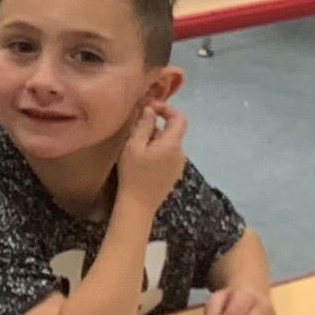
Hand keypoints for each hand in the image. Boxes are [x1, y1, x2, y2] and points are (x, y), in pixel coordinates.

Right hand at [110, 95, 189, 217]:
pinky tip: (142, 161)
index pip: (179, 118)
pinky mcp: (174, 175)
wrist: (138, 205)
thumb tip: (150, 110)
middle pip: (172, 131)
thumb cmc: (133, 174)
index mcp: (173, 144)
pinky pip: (168, 156)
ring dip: (155, 140)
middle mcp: (181, 153)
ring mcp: (179, 165)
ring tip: (135, 147)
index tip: (149, 108)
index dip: (167, 108)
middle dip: (156, 127)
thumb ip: (144, 125)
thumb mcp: (133, 146)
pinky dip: (157, 151)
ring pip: (169, 144)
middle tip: (135, 131)